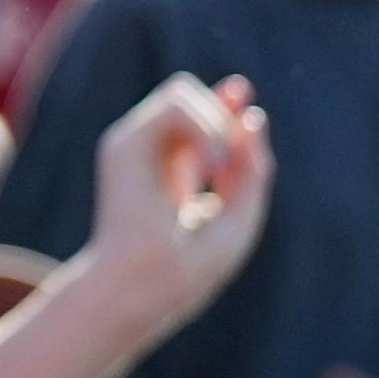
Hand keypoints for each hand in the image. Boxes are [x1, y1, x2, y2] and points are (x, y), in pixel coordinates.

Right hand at [86, 70, 273, 307]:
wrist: (150, 286)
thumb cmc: (192, 268)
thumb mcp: (239, 217)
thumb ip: (252, 171)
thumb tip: (254, 117)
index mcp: (175, 175)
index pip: (196, 122)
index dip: (221, 104)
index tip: (243, 92)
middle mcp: (152, 156)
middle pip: (189, 100)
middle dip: (221, 113)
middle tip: (228, 163)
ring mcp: (134, 146)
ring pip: (181, 92)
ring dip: (215, 122)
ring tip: (219, 165)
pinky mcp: (124, 142)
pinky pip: (174, 105)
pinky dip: (205, 126)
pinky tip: (212, 163)